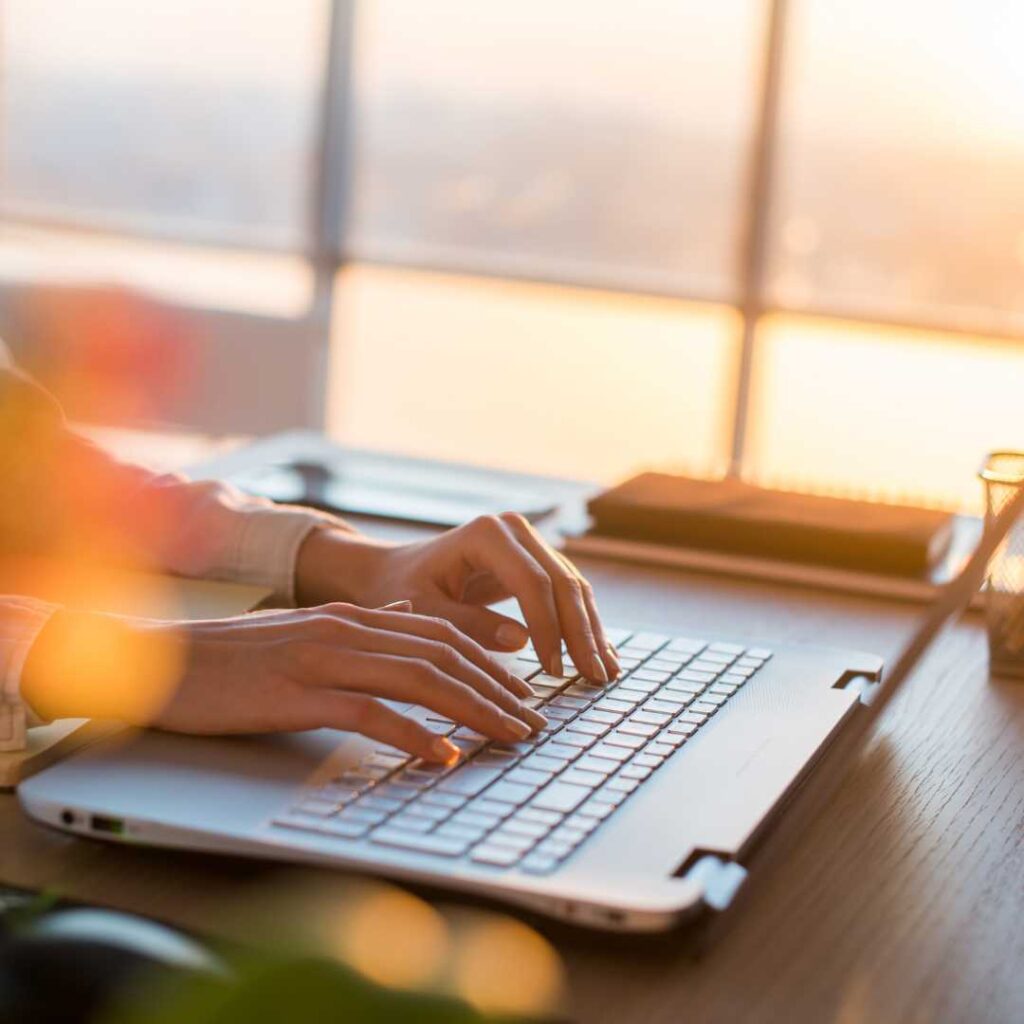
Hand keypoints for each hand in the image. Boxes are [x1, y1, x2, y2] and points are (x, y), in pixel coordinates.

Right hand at [21, 601, 545, 762]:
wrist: (164, 660)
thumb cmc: (233, 658)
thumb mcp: (305, 634)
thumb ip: (359, 631)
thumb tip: (407, 627)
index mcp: (352, 618)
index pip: (439, 634)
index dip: (488, 663)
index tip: (521, 693)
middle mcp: (346, 630)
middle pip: (442, 654)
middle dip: (496, 688)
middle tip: (534, 722)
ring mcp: (322, 658)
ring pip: (418, 678)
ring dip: (473, 708)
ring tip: (510, 736)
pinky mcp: (297, 693)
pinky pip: (368, 712)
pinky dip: (411, 734)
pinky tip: (442, 756)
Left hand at [296, 513, 620, 683]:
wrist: (392, 572)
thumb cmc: (399, 591)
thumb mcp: (424, 612)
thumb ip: (469, 624)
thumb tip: (522, 640)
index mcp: (486, 534)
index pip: (532, 582)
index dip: (548, 628)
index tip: (553, 671)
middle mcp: (514, 530)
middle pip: (562, 582)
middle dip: (581, 633)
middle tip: (595, 679)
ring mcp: (529, 542)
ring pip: (573, 588)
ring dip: (591, 631)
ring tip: (604, 674)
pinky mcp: (534, 561)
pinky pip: (567, 594)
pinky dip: (583, 626)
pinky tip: (599, 656)